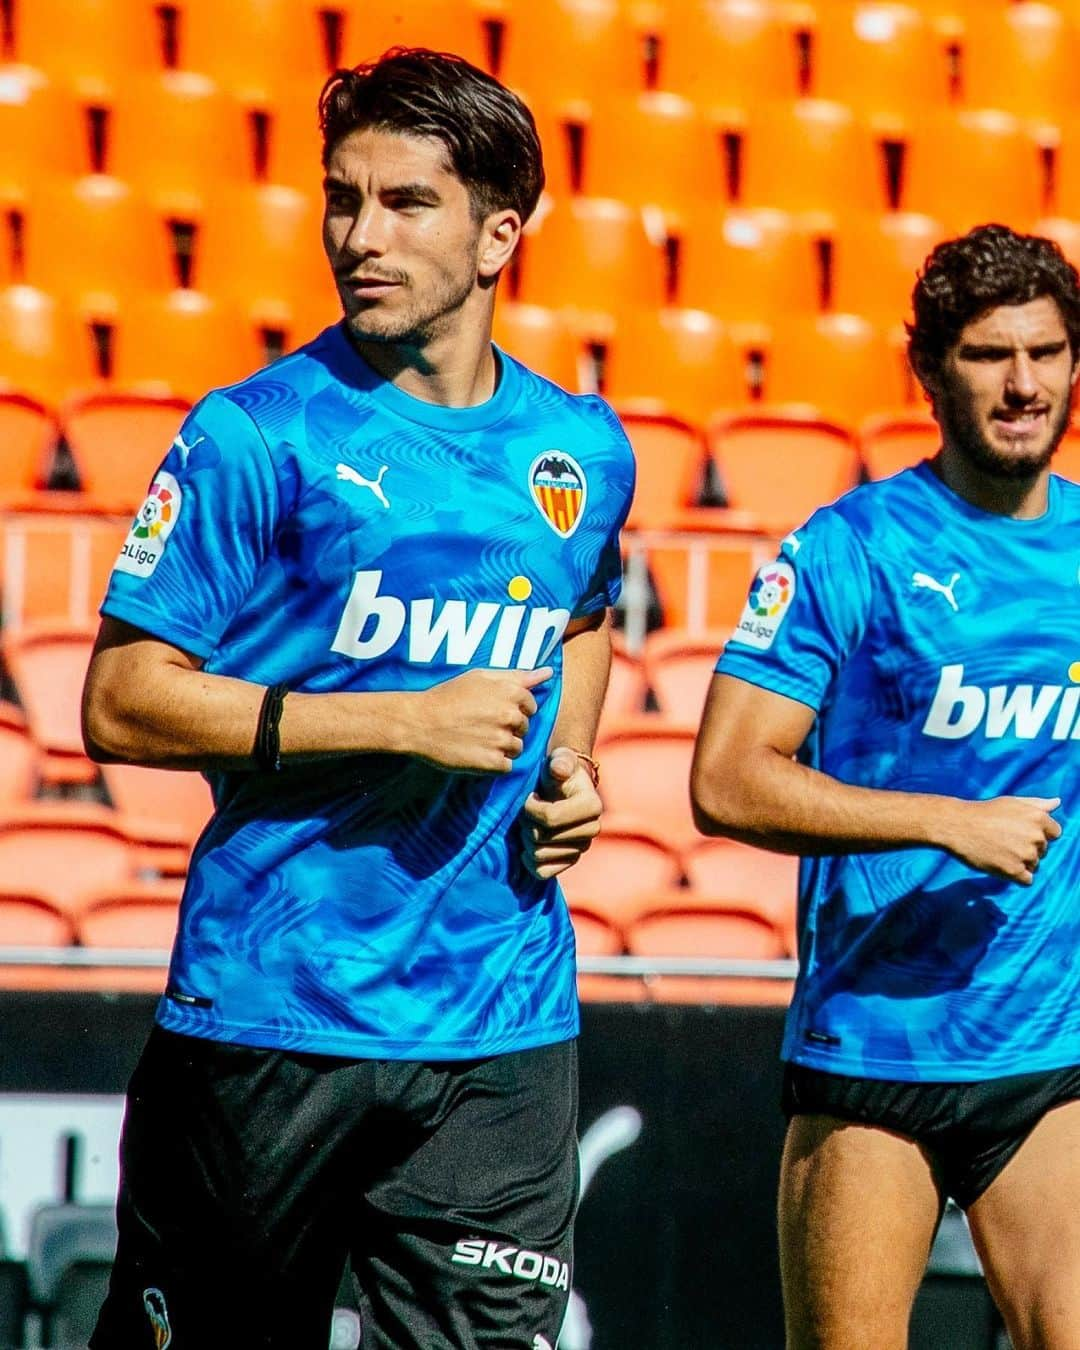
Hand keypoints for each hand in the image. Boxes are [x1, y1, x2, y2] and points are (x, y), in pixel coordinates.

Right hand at [411, 667, 551, 772]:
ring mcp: (501, 740)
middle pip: (525, 727)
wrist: (419, 723)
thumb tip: (548, 674)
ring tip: (478, 740)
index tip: (494, 710)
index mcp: (511, 692)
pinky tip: (477, 753)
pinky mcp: (492, 763)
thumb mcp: (480, 677)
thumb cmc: (448, 696)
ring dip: (502, 747)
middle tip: (482, 725)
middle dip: (509, 727)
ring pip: (517, 748)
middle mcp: (510, 716)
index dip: (514, 708)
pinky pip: (507, 766)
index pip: (531, 705)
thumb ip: (517, 676)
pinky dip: (494, 763)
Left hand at [520, 746, 601, 879]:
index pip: (550, 818)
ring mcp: (581, 848)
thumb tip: (559, 769)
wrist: (562, 789)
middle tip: (527, 812)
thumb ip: (560, 761)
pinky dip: (530, 861)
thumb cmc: (558, 772)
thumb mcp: (559, 760)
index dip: (530, 808)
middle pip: (541, 838)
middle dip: (527, 823)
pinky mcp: (570, 862)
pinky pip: (542, 872)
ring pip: (539, 855)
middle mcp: (593, 830)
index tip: (529, 796)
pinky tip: (529, 844)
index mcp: (593, 806)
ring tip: (529, 824)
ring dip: (526, 839)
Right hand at [939, 795, 1061, 884]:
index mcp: (1038, 818)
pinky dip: (1016, 876)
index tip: (1019, 832)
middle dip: (1027, 848)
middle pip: (1043, 851)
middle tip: (1004, 841)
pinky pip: (1027, 880)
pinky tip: (1001, 865)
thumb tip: (1057, 802)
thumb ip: (1037, 804)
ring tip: (999, 852)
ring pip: (1034, 865)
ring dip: (1020, 862)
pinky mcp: (1014, 871)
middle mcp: (1036, 837)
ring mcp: (1025, 855)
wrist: (956, 826)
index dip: (1038, 834)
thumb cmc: (983, 812)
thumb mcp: (1012, 802)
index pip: (1055, 833)